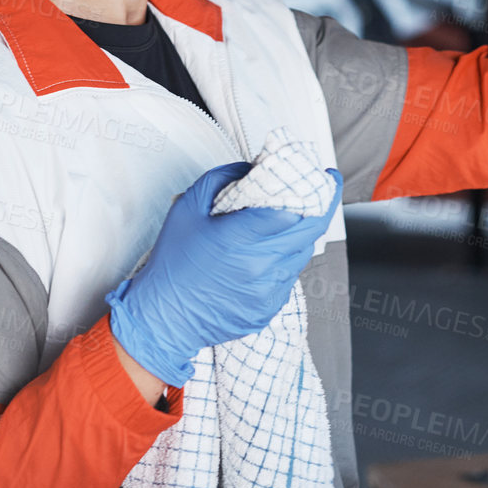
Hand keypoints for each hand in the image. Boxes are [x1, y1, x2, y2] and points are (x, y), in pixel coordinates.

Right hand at [106, 161, 343, 387]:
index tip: (324, 178)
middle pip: (310, 231)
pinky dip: (285, 263)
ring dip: (299, 236)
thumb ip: (221, 179)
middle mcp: (261, 266)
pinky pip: (289, 278)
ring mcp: (268, 291)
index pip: (297, 211)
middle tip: (323, 192)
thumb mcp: (187, 209)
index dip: (316, 192)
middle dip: (321, 209)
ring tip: (289, 224)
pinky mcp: (269, 309)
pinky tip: (267, 256)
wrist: (164, 319)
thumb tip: (251, 168)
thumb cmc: (171, 266)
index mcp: (241, 237)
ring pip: (302, 255)